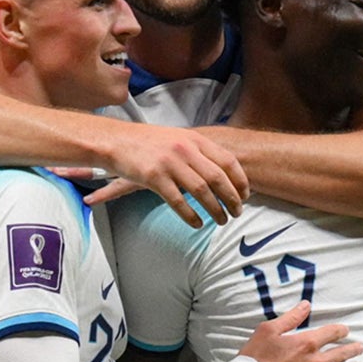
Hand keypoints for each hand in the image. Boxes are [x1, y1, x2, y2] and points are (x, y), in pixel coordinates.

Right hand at [60, 124, 248, 227]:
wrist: (117, 140)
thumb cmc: (148, 142)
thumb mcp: (178, 138)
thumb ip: (198, 151)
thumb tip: (221, 170)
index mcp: (194, 139)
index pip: (227, 161)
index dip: (240, 180)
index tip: (245, 195)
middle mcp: (185, 149)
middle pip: (218, 178)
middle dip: (232, 198)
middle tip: (238, 213)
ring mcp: (170, 163)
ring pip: (201, 191)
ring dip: (215, 209)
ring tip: (221, 220)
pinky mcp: (154, 177)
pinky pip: (178, 201)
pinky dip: (190, 215)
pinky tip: (197, 223)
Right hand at [237, 301, 362, 361]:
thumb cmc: (256, 356)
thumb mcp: (269, 329)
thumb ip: (291, 317)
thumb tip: (306, 305)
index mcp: (307, 343)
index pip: (332, 333)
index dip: (341, 330)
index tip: (346, 331)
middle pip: (341, 354)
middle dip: (352, 350)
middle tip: (360, 348)